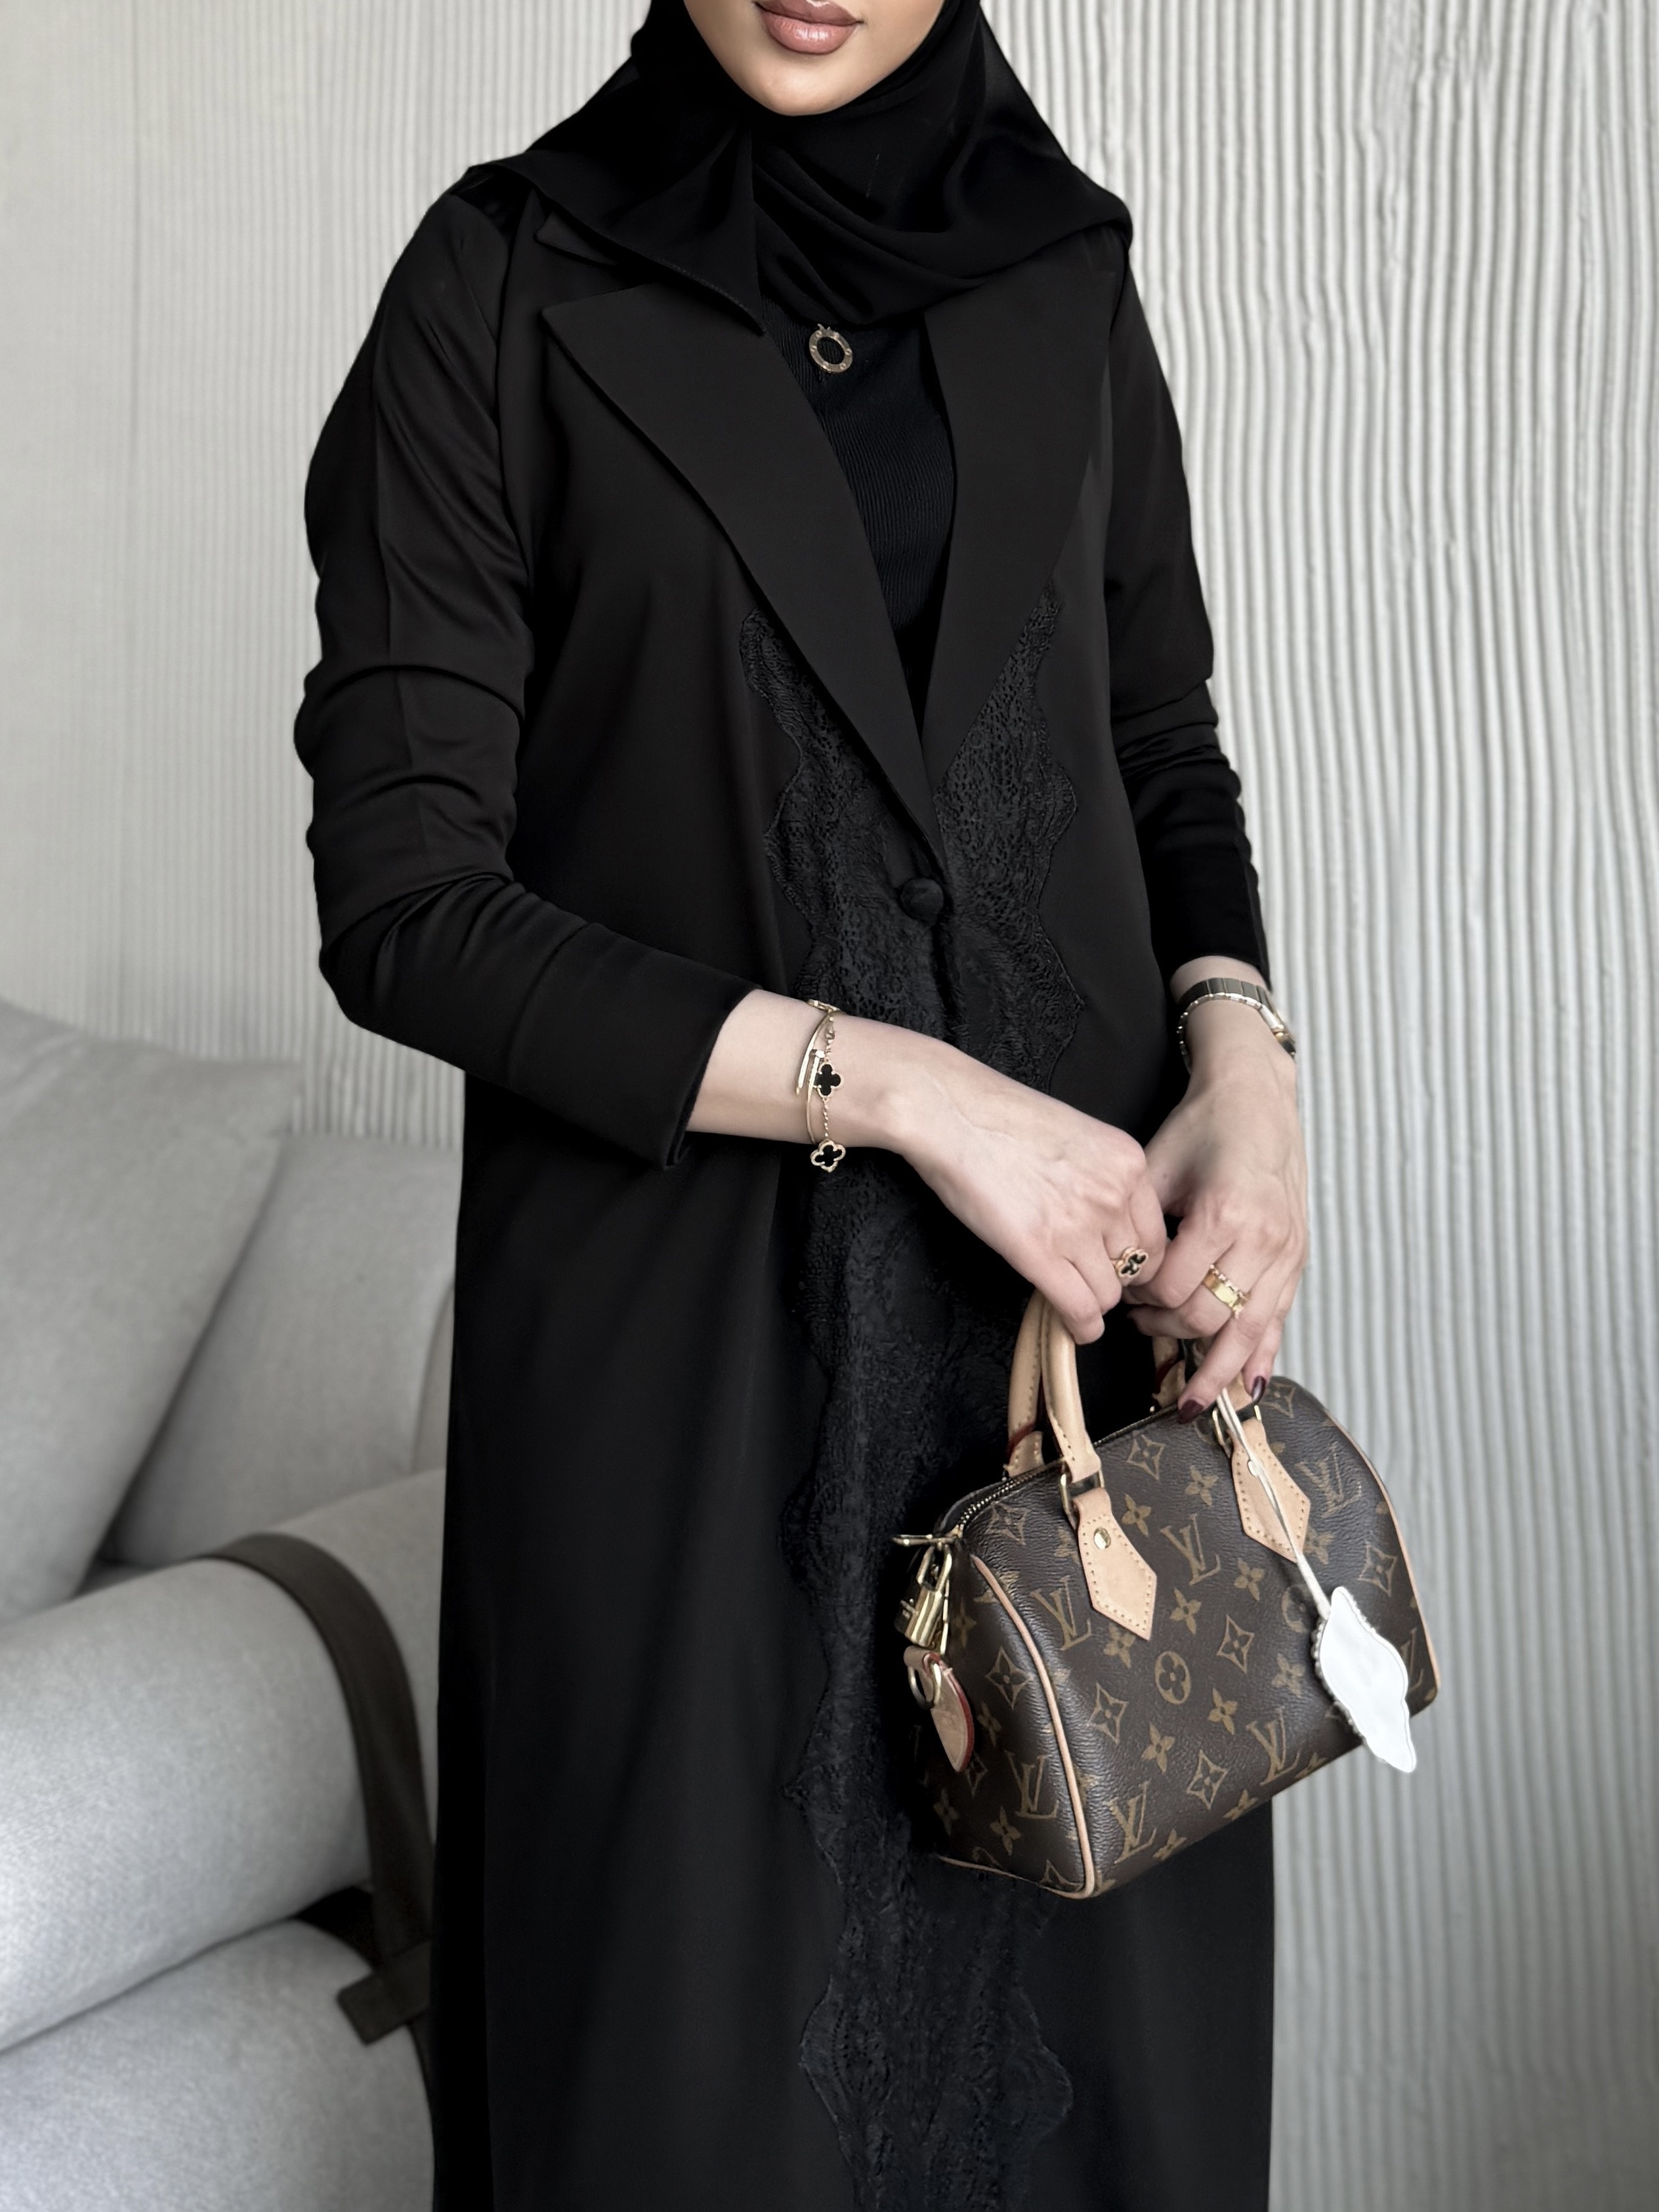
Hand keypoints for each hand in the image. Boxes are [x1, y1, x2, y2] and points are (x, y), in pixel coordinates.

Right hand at [889, 1047, 1168, 1344]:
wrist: (950, 1111)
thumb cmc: (999, 1116)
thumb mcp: (1076, 1135)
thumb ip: (1100, 1177)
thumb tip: (1103, 1221)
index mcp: (1127, 1162)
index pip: (1156, 1235)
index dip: (1138, 1261)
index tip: (1118, 1266)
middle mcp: (1112, 1195)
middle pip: (1136, 1268)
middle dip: (1115, 1281)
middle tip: (1089, 1281)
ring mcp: (1078, 1225)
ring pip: (1108, 1293)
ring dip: (1091, 1302)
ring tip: (1071, 1298)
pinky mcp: (1039, 1251)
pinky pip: (1079, 1308)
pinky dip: (1080, 1327)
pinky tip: (1072, 1327)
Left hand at [1122, 994, 1306, 1415]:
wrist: (1257, 1100)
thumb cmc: (1200, 1130)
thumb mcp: (1156, 1166)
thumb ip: (1139, 1223)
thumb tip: (1116, 1277)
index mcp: (1222, 1213)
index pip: (1174, 1286)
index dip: (1141, 1299)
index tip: (1122, 1292)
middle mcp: (1261, 1238)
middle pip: (1209, 1315)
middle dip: (1167, 1328)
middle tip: (1139, 1325)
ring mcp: (1285, 1252)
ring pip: (1249, 1331)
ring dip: (1218, 1372)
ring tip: (1193, 1406)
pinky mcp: (1297, 1259)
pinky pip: (1281, 1320)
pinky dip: (1263, 1356)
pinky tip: (1248, 1387)